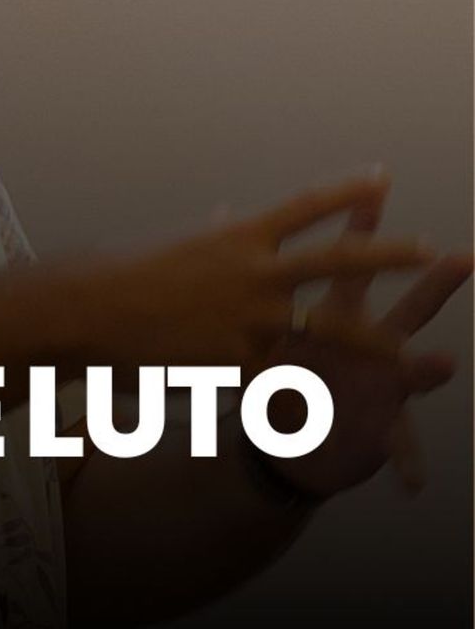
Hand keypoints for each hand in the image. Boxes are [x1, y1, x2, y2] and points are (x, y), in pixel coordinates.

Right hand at [85, 177, 433, 366]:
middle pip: (338, 260)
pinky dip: (290, 394)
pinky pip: (275, 379)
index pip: (306, 207)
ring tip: (414, 355)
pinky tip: (311, 413)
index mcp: (239, 238)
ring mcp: (251, 319)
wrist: (91, 310)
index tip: (382, 177)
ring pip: (328, 331)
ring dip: (377, 343)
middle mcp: (254, 273)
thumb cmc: (126, 275)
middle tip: (432, 249)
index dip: (348, 191)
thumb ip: (218, 242)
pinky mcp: (238, 363)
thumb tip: (230, 222)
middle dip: (389, 254)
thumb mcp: (180, 248)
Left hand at [246, 181, 472, 498]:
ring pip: (409, 369)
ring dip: (425, 367)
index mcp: (328, 309)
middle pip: (397, 304)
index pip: (344, 259)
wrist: (285, 436)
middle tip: (461, 256)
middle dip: (427, 282)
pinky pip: (394, 443)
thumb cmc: (274, 367)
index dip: (358, 223)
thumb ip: (246, 271)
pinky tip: (413, 482)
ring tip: (445, 364)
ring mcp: (379, 382)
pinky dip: (405, 460)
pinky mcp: (380, 424)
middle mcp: (363, 341)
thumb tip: (218, 216)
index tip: (376, 186)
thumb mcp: (255, 318)